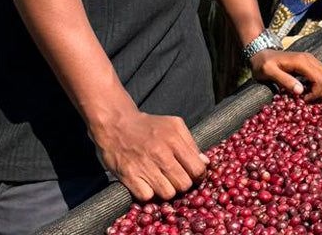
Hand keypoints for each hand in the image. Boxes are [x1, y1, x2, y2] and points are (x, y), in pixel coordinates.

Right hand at [92, 107, 207, 201]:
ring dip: (166, 190)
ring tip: (162, 181)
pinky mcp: (129, 176)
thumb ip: (191, 144)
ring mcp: (144, 166)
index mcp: (175, 139)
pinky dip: (149, 194)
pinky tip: (147, 184)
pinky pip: (147, 197)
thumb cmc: (149, 126)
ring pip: (168, 194)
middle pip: (184, 184)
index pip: (197, 169)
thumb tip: (206, 163)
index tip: (193, 176)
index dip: (199, 176)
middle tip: (176, 178)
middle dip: (183, 184)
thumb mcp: (174, 125)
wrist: (116, 124)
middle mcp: (161, 153)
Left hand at [251, 49, 321, 101]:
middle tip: (309, 100)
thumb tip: (300, 91)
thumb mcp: (269, 73)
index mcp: (301, 62)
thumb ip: (284, 80)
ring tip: (311, 95)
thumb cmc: (263, 64)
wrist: (261, 53)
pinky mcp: (311, 62)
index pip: (320, 79)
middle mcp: (310, 59)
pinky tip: (310, 90)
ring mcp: (312, 59)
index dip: (316, 93)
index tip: (304, 100)